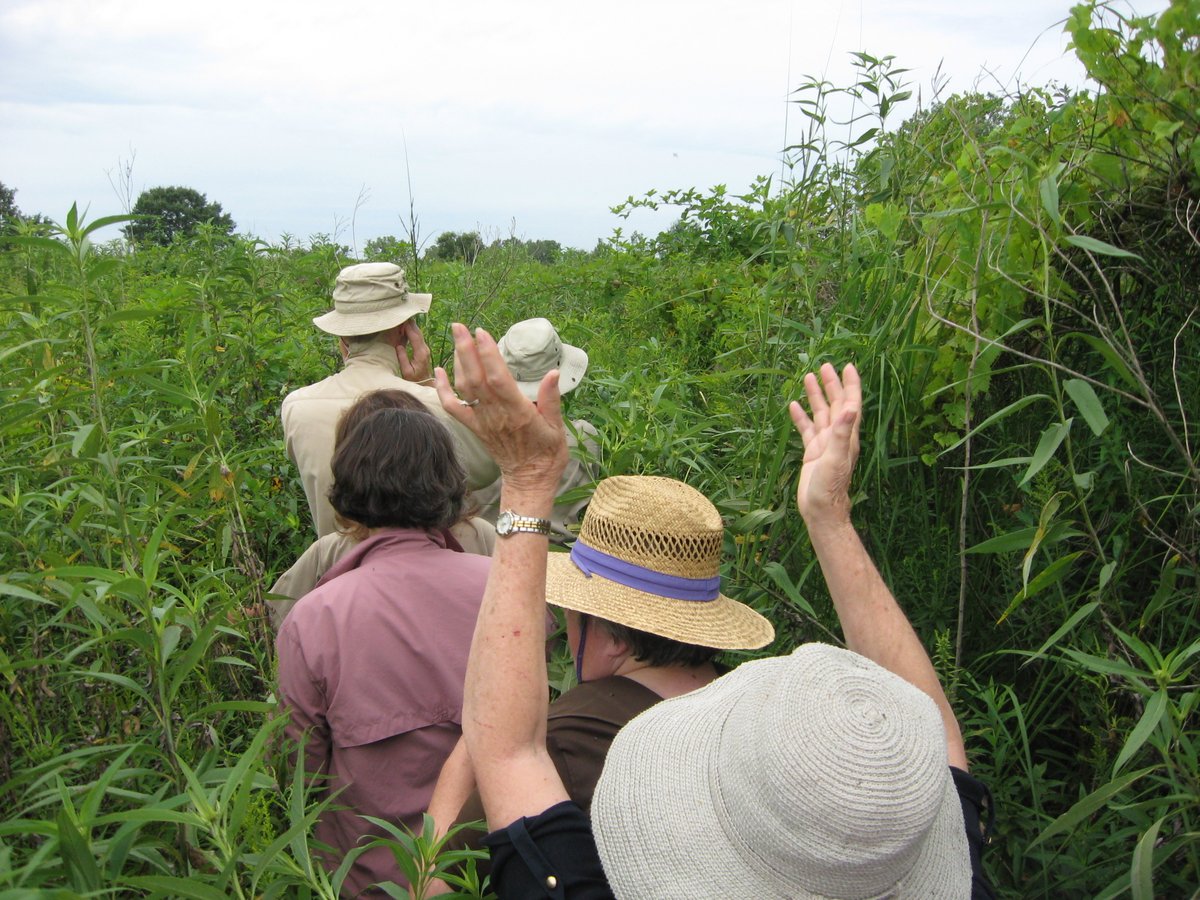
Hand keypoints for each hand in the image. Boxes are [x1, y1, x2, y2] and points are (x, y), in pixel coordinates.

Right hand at [396, 320, 432, 383]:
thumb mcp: (406, 372)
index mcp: (421, 353)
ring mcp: (425, 348)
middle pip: (418, 332)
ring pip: (418, 333)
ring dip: (410, 325)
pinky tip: (405, 326)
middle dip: (409, 323)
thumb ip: (402, 358)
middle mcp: (425, 349)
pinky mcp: (423, 349)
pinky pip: (417, 336)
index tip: (401, 319)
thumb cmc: (414, 380)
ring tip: (401, 318)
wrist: (424, 384)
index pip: (415, 336)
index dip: (408, 326)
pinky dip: (411, 330)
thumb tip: (399, 345)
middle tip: (400, 314)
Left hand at [435, 323, 567, 492]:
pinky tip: (440, 371)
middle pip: (476, 378)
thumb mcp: (558, 427)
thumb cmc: (548, 454)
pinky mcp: (475, 428)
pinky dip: (443, 390)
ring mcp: (483, 422)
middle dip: (466, 350)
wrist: (529, 480)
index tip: (482, 333)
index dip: (488, 355)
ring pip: (464, 388)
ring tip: (457, 338)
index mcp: (518, 412)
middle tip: (460, 326)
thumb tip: (553, 372)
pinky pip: (454, 408)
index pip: (498, 379)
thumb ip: (551, 399)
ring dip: (458, 362)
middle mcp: (496, 415)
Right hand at [789, 363, 861, 526]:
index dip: (851, 385)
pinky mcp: (812, 452)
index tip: (848, 366)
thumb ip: (843, 433)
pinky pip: (806, 429)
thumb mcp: (836, 458)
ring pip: (820, 414)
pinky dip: (801, 417)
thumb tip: (850, 408)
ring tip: (808, 377)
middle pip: (835, 404)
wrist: (820, 510)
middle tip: (825, 365)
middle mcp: (838, 437)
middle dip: (831, 385)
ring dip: (815, 396)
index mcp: (847, 436)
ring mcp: (825, 444)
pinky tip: (793, 406)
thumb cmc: (830, 487)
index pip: (851, 404)